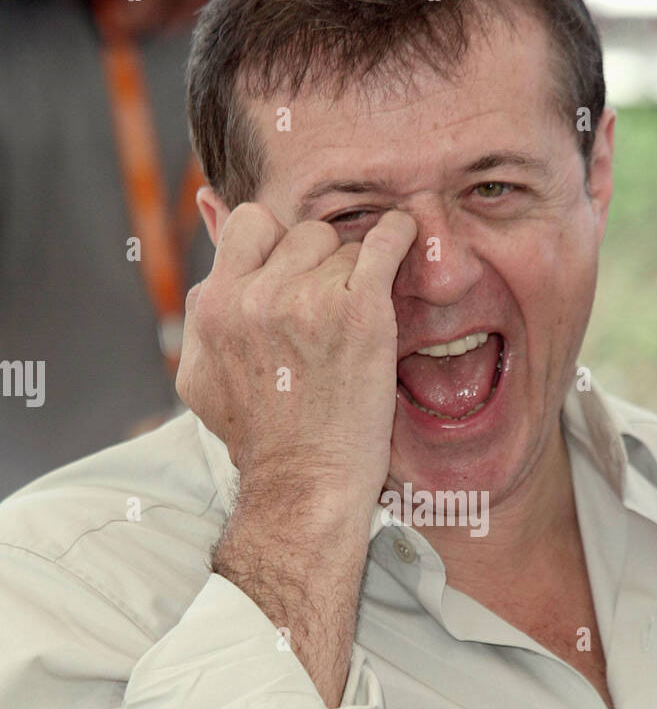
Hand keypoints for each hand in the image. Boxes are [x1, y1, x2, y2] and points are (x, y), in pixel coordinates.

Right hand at [177, 203, 416, 500]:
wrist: (306, 484)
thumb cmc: (259, 441)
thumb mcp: (201, 377)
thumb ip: (200, 316)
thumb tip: (208, 261)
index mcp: (215, 306)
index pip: (250, 225)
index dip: (275, 245)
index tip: (295, 275)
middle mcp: (256, 296)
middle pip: (301, 233)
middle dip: (319, 262)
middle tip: (333, 307)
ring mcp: (309, 300)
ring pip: (342, 245)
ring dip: (355, 272)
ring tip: (357, 319)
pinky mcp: (360, 311)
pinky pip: (386, 242)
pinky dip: (399, 237)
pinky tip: (405, 240)